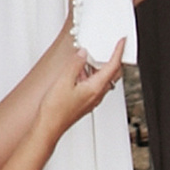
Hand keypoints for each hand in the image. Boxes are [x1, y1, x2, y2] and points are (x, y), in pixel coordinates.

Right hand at [35, 33, 126, 148]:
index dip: (118, 52)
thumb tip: (83, 53)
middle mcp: (96, 94)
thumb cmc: (56, 110)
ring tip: (90, 56)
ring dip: (99, 66)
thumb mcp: (64, 80)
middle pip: (112, 74)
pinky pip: (92, 85)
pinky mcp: (84, 101)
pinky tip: (79, 70)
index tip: (122, 42)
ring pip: (102, 79)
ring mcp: (91, 99)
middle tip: (112, 48)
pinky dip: (89, 74)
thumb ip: (75, 64)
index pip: (113, 66)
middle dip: (114, 59)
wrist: (48, 127)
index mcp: (95, 88)